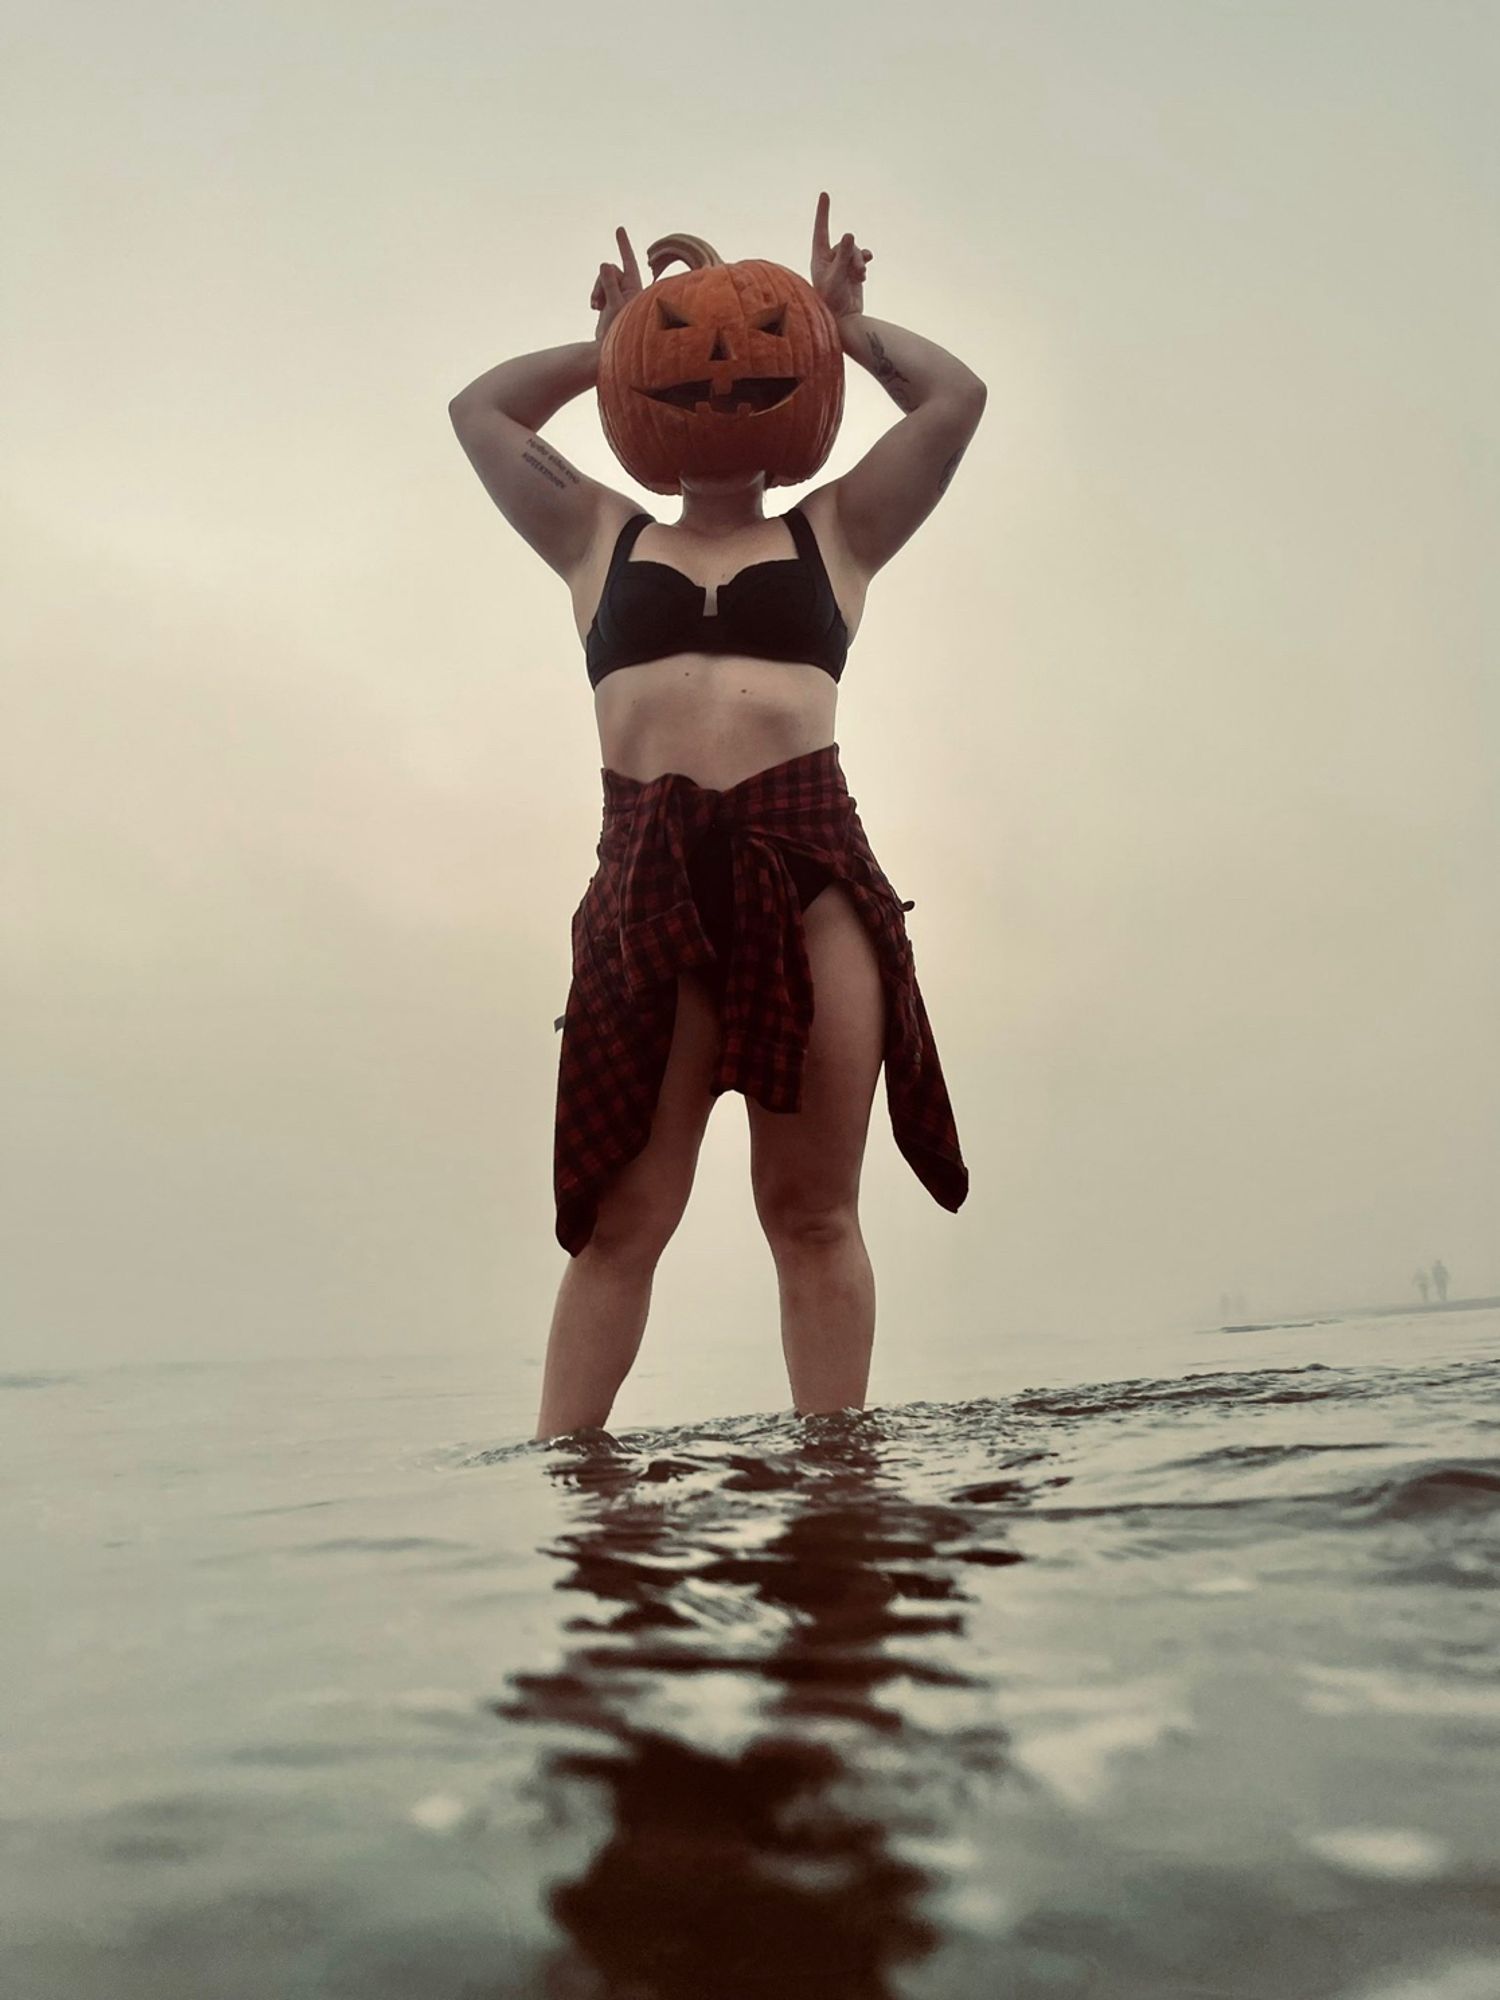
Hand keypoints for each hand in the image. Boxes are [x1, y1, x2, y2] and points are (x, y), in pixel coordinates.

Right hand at [591, 227, 643, 341]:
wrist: (610, 349)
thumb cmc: (618, 330)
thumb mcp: (614, 306)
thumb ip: (609, 284)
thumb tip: (605, 263)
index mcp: (635, 288)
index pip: (629, 262)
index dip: (623, 245)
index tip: (619, 229)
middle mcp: (629, 289)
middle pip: (610, 271)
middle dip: (601, 283)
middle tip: (598, 304)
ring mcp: (619, 294)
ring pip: (603, 278)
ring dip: (597, 290)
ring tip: (596, 307)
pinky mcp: (610, 300)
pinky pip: (600, 288)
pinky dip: (595, 296)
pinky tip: (594, 308)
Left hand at [810, 191, 872, 318]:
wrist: (843, 320)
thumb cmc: (832, 301)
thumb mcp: (837, 276)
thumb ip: (844, 255)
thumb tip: (849, 234)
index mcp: (819, 257)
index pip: (821, 230)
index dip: (823, 212)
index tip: (825, 194)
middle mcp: (829, 259)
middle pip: (845, 244)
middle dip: (853, 255)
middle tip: (857, 271)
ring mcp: (841, 265)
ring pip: (855, 252)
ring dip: (859, 262)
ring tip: (860, 276)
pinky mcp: (852, 272)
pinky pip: (861, 259)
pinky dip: (863, 263)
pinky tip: (864, 273)